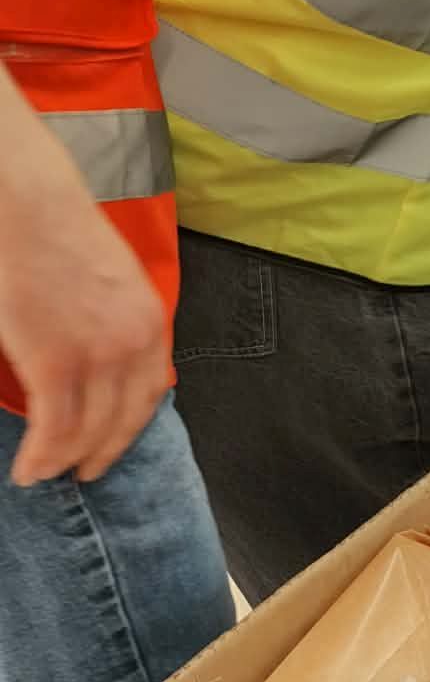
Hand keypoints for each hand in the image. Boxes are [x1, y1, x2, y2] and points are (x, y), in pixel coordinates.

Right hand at [0, 79, 169, 485]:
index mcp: (150, 323)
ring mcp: (96, 355)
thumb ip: (117, 324)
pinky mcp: (54, 361)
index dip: (127, 430)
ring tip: (42, 475)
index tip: (109, 447)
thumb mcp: (112, 283)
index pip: (150, 396)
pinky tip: (27, 469)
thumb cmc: (61, 236)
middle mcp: (133, 344)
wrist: (31, 206)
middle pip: (120, 421)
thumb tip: (104, 363)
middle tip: (79, 473)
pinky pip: (53, 427)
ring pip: (85, 432)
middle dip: (99, 454)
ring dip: (61, 461)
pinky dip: (40, 456)